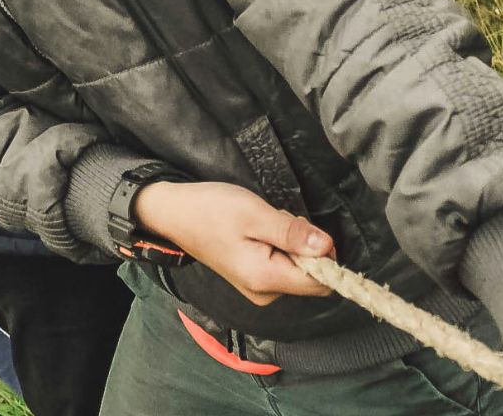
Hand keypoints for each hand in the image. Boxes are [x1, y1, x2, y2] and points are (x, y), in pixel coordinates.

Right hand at [131, 180, 332, 303]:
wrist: (174, 213)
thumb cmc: (211, 210)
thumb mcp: (255, 214)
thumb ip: (292, 233)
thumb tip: (328, 248)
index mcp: (266, 279)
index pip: (320, 283)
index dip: (326, 257)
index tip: (307, 230)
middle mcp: (265, 293)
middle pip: (311, 276)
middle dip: (305, 245)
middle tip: (276, 220)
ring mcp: (259, 288)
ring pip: (298, 268)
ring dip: (291, 242)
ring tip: (263, 221)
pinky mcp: (254, 278)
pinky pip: (283, 265)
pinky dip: (280, 245)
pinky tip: (259, 229)